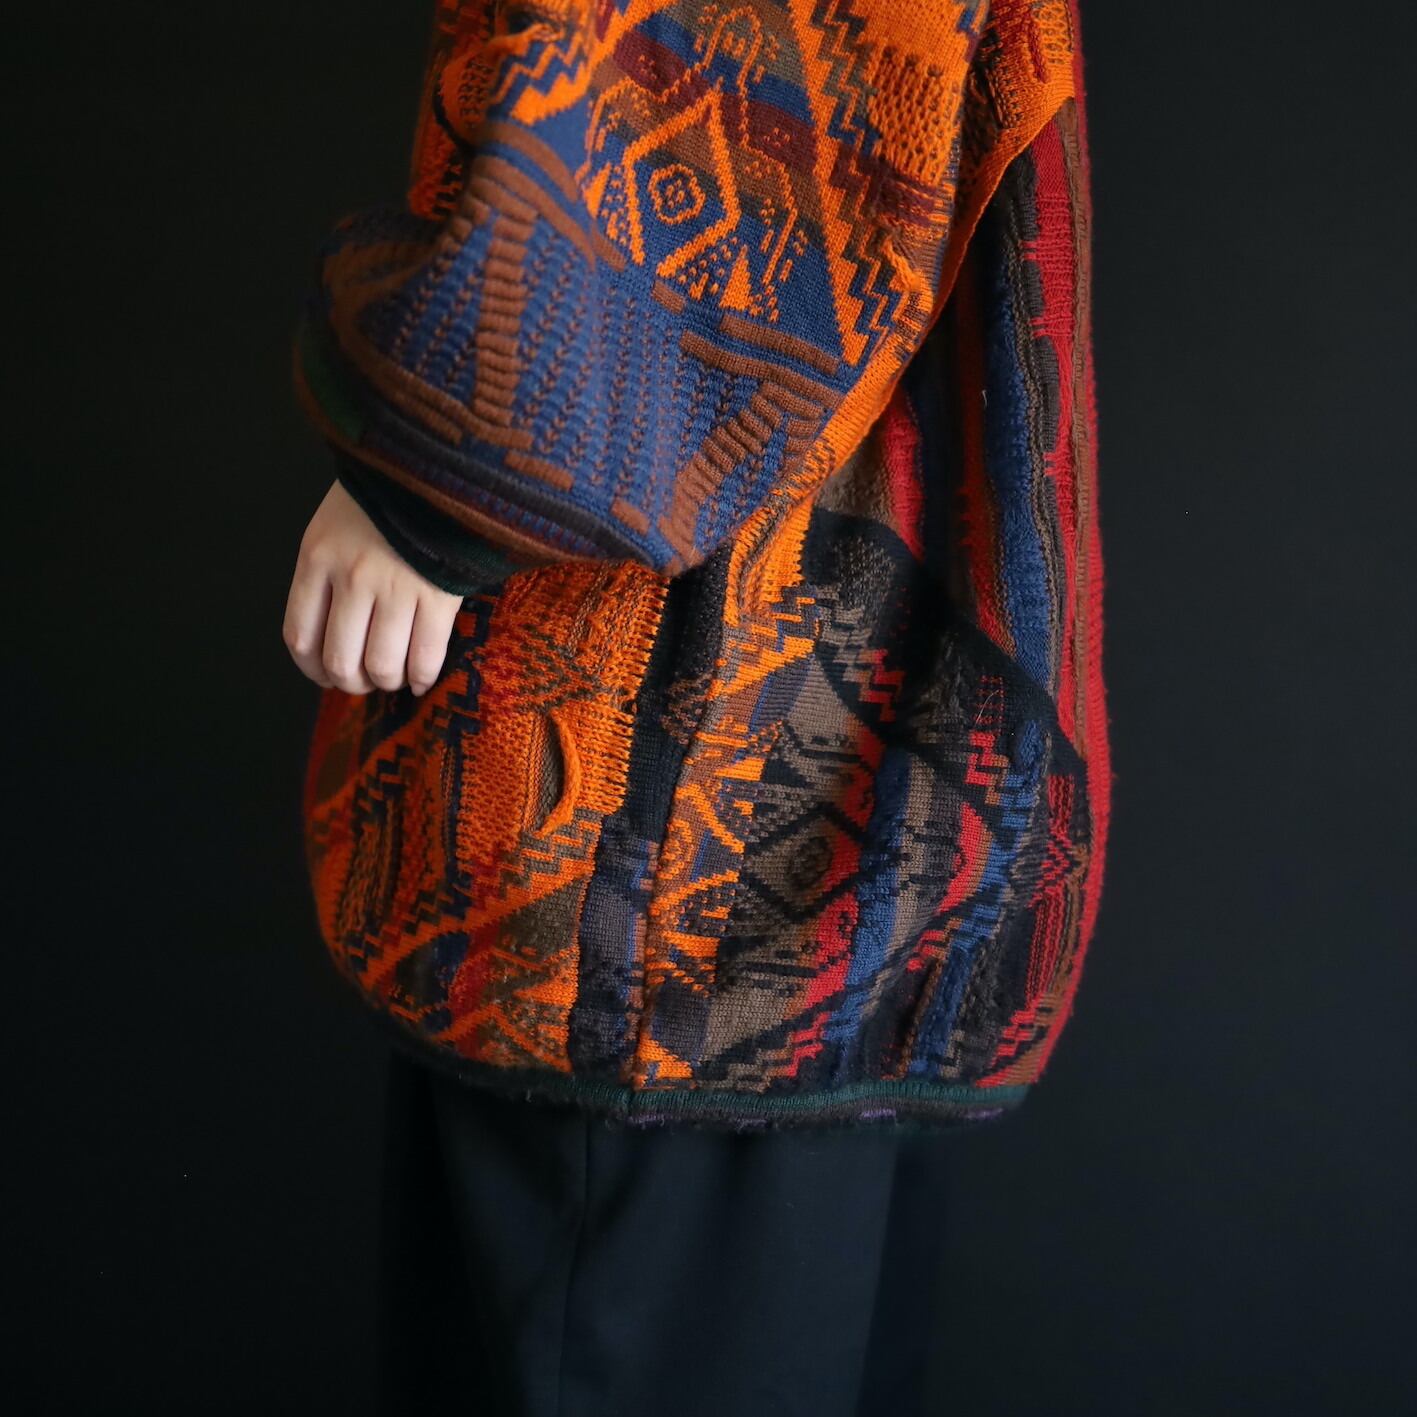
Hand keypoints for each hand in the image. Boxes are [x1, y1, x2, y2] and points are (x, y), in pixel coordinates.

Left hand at [284, 480, 462, 695]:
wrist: (438, 464)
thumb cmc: (384, 498)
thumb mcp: (332, 527)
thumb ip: (325, 576)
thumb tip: (329, 640)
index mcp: (318, 558)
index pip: (300, 637)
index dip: (311, 670)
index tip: (325, 676)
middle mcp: (352, 577)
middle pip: (341, 661)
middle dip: (352, 683)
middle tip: (364, 680)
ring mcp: (397, 587)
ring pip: (383, 666)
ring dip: (388, 682)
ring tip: (396, 676)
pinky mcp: (439, 594)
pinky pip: (427, 655)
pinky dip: (424, 677)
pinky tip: (423, 678)